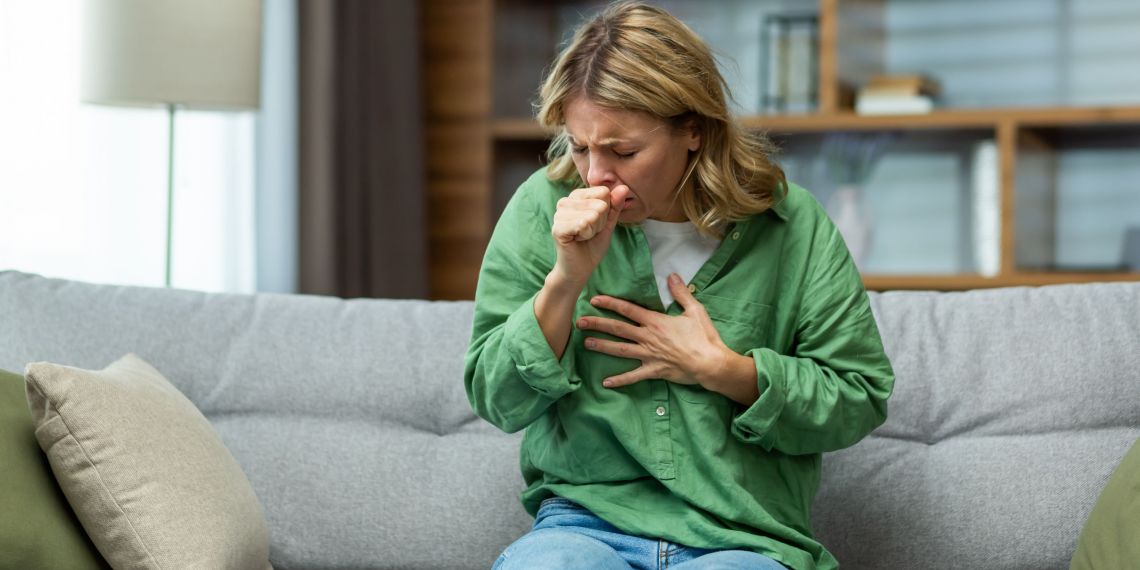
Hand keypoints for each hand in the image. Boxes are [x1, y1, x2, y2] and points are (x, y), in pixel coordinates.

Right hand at [549, 185, 629, 287]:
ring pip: (592, 215)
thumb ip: (615, 205)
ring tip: (583, 237)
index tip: (596, 223)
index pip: (603, 192)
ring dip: (593, 230)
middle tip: (589, 233)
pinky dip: (586, 235)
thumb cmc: (592, 245)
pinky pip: (583, 224)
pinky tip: (577, 240)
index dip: (606, 212)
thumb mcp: (608, 223)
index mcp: (576, 196)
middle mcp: (565, 201)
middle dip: (600, 223)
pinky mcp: (557, 228)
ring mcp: (558, 214)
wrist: (580, 268)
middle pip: (600, 204)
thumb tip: (624, 188)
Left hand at [577, 273, 732, 389]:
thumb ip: (681, 292)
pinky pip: (633, 376)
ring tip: (586, 343)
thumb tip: (672, 275)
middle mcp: (648, 337)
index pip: (628, 310)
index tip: (594, 300)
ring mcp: (649, 355)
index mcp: (656, 322)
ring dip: (602, 346)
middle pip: (618, 329)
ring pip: (620, 350)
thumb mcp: (694, 310)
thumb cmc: (704, 336)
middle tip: (579, 322)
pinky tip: (605, 382)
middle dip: (597, 324)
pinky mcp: (654, 370)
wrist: (710, 362)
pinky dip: (620, 380)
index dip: (610, 303)